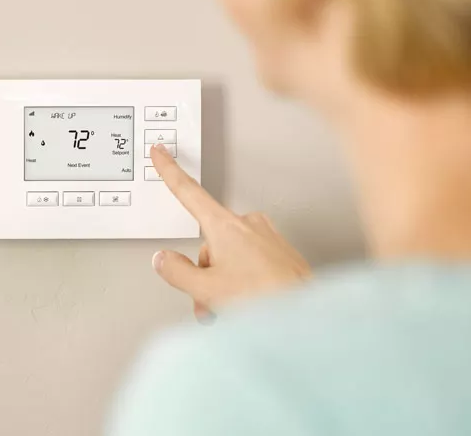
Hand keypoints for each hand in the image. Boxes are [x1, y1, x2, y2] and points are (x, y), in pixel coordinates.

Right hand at [149, 144, 310, 319]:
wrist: (308, 317)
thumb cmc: (266, 299)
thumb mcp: (206, 289)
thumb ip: (177, 271)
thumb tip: (164, 260)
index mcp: (225, 226)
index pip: (188, 192)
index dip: (170, 172)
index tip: (161, 153)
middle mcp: (248, 225)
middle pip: (208, 244)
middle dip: (204, 273)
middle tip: (211, 299)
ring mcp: (267, 238)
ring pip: (229, 257)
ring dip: (223, 284)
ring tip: (234, 309)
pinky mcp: (281, 254)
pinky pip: (250, 264)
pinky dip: (244, 284)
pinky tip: (250, 306)